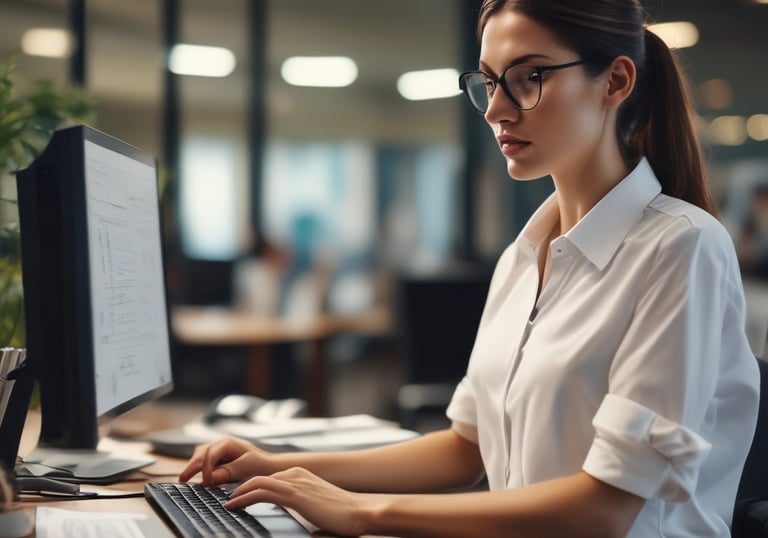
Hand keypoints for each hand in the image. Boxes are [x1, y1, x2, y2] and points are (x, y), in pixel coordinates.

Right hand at [178, 437, 274, 486]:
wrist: (268, 465)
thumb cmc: (260, 464)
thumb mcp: (245, 468)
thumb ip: (227, 472)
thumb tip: (209, 479)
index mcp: (228, 443)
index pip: (210, 454)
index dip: (204, 469)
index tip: (205, 483)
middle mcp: (220, 444)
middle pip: (201, 453)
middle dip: (192, 467)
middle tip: (182, 481)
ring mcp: (218, 450)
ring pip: (199, 456)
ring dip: (193, 467)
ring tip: (185, 479)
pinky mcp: (217, 458)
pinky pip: (203, 461)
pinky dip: (198, 469)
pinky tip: (196, 478)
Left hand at [225, 467, 378, 537]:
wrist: (359, 511)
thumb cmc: (344, 515)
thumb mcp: (317, 508)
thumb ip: (303, 508)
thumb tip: (296, 524)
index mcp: (301, 476)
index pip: (269, 479)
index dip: (251, 488)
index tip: (238, 498)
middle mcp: (296, 474)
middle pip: (259, 478)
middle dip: (240, 488)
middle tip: (226, 499)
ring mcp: (295, 482)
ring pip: (256, 483)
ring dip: (237, 492)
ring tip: (225, 503)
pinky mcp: (294, 494)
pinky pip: (261, 493)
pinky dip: (243, 498)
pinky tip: (233, 505)